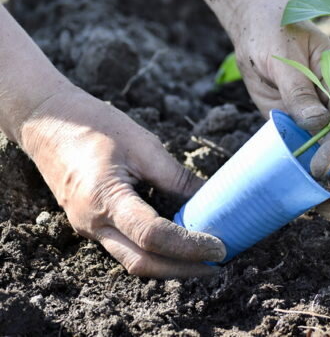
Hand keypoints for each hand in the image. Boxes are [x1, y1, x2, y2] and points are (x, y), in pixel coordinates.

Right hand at [19, 87, 225, 277]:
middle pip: (143, 262)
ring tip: (204, 256)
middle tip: (218, 263)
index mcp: (105, 200)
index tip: (220, 247)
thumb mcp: (144, 146)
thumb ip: (177, 178)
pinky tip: (178, 243)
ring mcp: (88, 227)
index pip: (154, 237)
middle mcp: (93, 223)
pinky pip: (124, 247)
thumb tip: (213, 198)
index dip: (190, 246)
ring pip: (132, 260)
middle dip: (183, 269)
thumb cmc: (95, 126)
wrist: (47, 122)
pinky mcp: (91, 224)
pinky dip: (154, 251)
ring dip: (169, 265)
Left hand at [233, 16, 329, 209]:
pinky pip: (315, 151)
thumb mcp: (281, 56)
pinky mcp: (304, 124)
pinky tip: (312, 200)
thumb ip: (298, 91)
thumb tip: (316, 126)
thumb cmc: (272, 30)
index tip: (319, 168)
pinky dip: (315, 176)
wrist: (257, 27)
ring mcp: (324, 113)